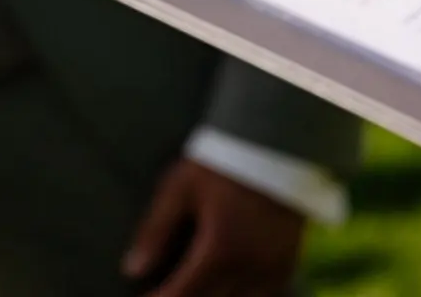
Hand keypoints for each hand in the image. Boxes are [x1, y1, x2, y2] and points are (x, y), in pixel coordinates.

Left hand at [122, 159, 304, 296]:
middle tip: (168, 292)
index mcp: (220, 251)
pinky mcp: (288, 263)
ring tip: (194, 290)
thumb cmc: (223, 161)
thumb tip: (132, 270)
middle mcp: (249, 269)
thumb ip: (156, 230)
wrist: (275, 139)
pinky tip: (225, 288)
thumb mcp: (182, 186)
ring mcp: (273, 270)